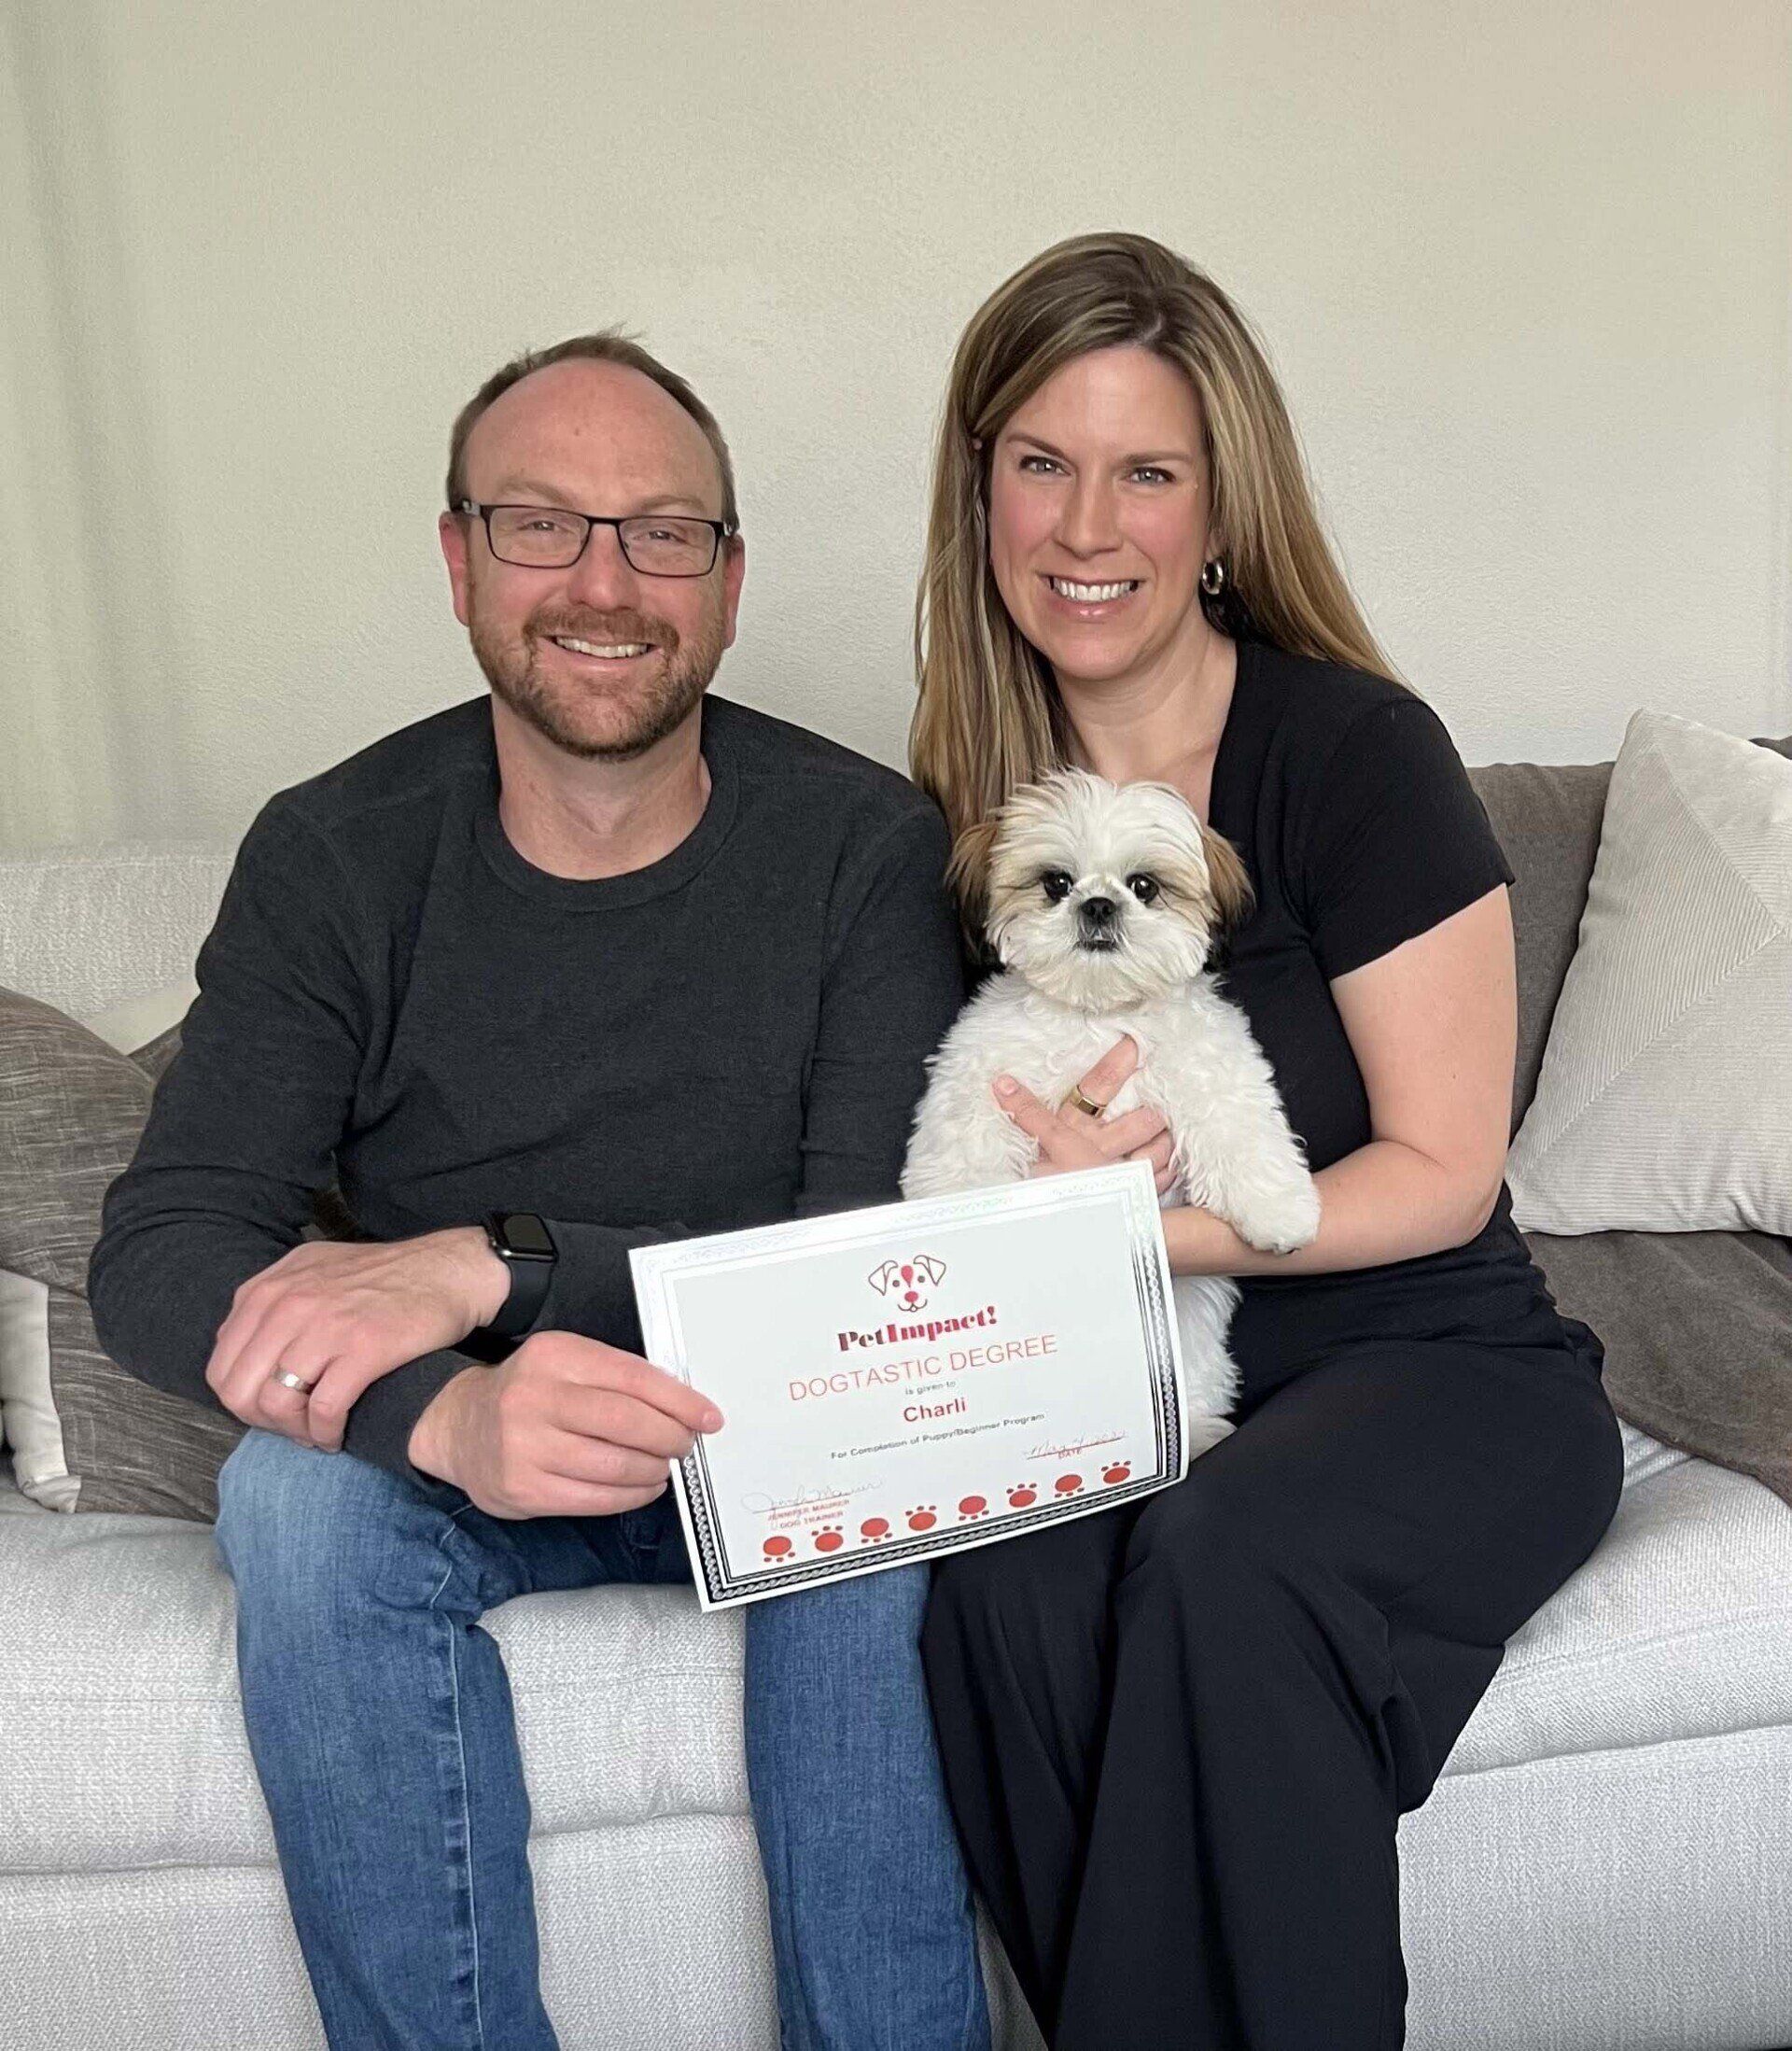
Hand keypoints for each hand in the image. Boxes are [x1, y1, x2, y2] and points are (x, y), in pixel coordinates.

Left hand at [206, 1227, 509, 1451]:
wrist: (447, 1269)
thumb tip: (242, 1349)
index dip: (242, 1401)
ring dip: (295, 1431)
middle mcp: (289, 1303)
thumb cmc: (383, 1276)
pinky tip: (337, 1435)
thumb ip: (270, 1303)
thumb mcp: (312, 1270)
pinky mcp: (364, 1348)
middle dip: (262, 1422)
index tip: (271, 1410)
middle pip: (240, 1391)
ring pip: (277, 1403)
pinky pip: (325, 1409)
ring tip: (316, 1434)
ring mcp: (325, 1325)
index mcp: (268, 1289)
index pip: (221, 1367)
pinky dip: (326, 1433)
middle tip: (292, 1428)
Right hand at [407, 1330, 725, 1520]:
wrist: (460, 1426)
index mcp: (554, 1356)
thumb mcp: (566, 1364)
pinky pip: (593, 1498)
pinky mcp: (522, 1488)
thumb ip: (616, 1377)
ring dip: (653, 1470)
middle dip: (671, 1437)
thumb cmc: (530, 1393)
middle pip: (627, 1422)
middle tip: (686, 1445)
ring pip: (614, 1465)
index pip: (633, 1377)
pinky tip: (642, 1487)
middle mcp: (535, 1398)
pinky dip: (629, 1496)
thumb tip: (684, 1405)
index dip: (680, 1401)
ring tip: (664, 1466)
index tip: (707, 1417)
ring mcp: (524, 1446)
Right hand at [993, 1035, 1176, 1195]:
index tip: (1135, 1040)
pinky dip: (1170, 1170)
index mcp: (1073, 1130)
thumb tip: (1001, 1082)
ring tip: (1170, 1132)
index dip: (1118, 1060)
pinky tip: (1171, 1164)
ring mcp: (1122, 1174)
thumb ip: (1025, 1113)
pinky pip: (1163, 1179)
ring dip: (1168, 1141)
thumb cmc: (1040, 1192)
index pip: (1098, 1084)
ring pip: (1160, 1149)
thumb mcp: (1030, 1150)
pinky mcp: (1134, 1197)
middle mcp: (1102, 1149)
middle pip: (1143, 1119)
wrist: (1050, 1236)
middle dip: (1155, 1109)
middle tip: (1164, 1098)